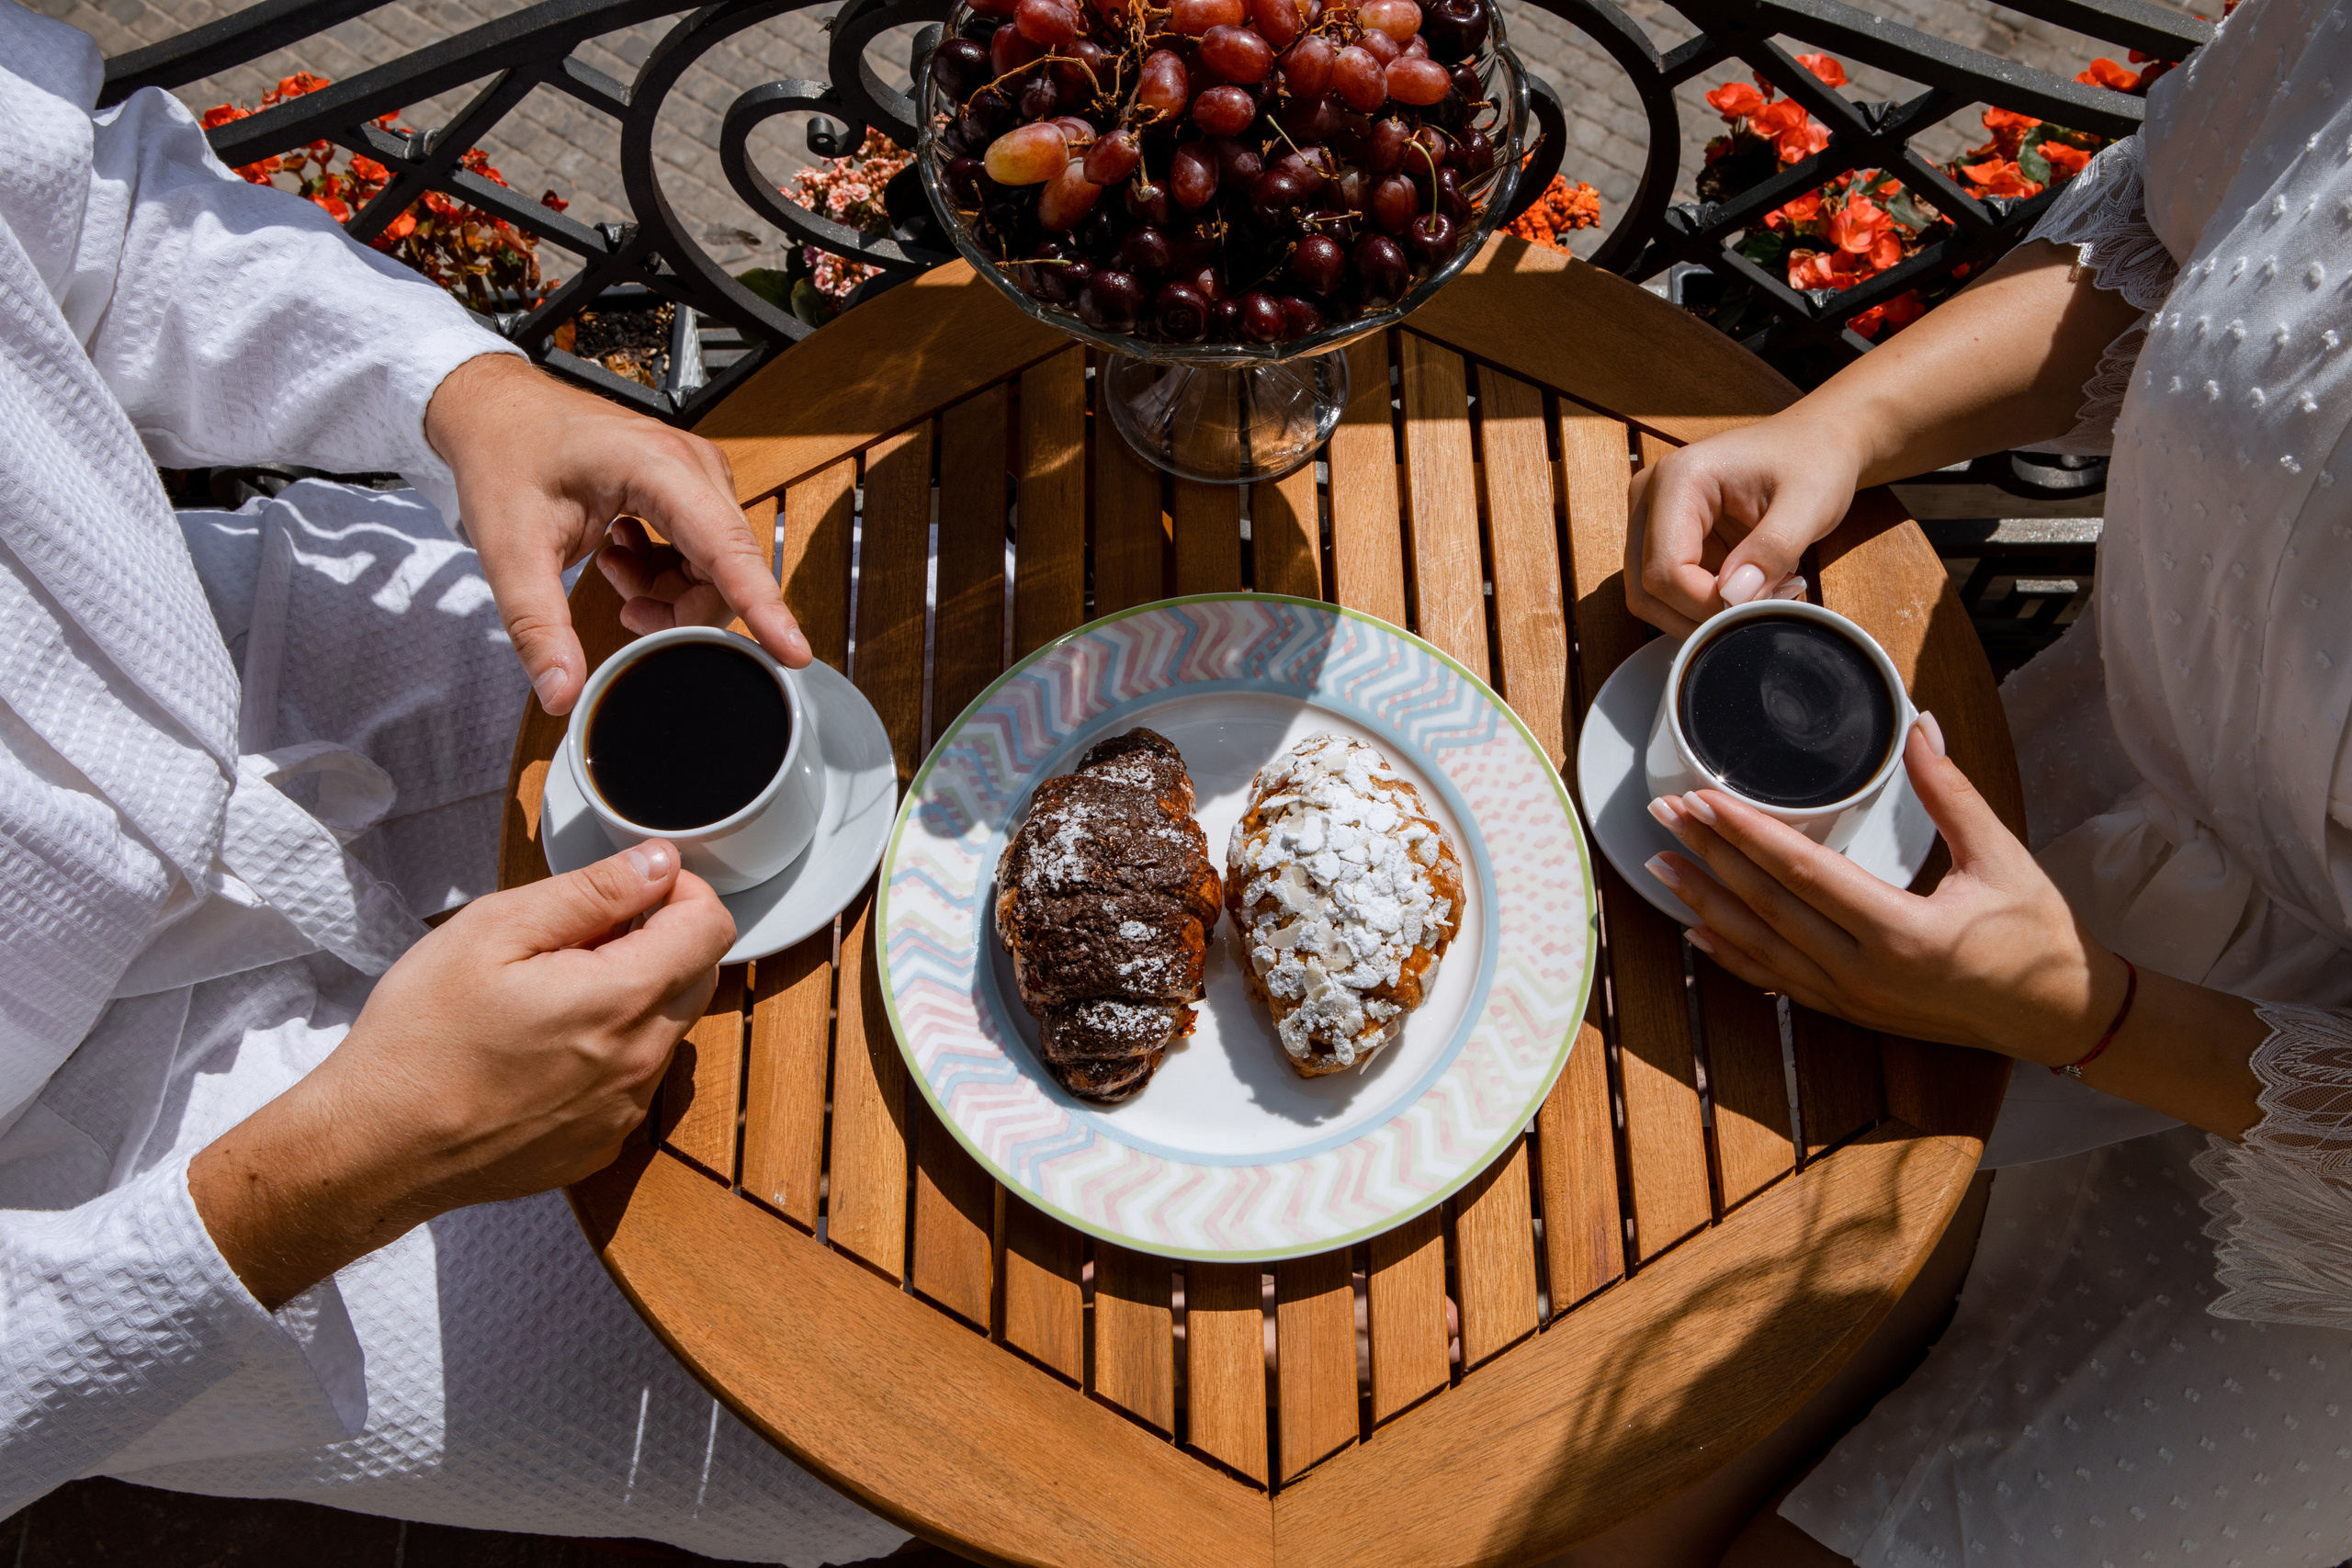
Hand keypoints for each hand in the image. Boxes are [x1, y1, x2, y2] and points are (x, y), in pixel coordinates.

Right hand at [190, 842, 733, 1308]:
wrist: (376, 1148)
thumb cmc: (421, 1037)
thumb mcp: (495, 930)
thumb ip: (593, 891)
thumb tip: (658, 865)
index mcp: (622, 1001)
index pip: (712, 928)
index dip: (681, 893)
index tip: (637, 889)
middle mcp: (641, 1063)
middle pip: (698, 977)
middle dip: (659, 942)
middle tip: (582, 937)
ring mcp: (624, 1111)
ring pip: (667, 1029)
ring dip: (633, 998)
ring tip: (552, 996)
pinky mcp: (602, 1144)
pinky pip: (634, 1081)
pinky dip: (610, 1051)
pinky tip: (545, 1049)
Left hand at [423, 353, 810, 714]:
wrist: (496, 411)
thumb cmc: (505, 453)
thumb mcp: (509, 547)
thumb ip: (537, 625)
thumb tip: (561, 692)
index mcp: (658, 467)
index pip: (728, 550)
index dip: (763, 608)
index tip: (792, 652)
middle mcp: (694, 468)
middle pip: (726, 572)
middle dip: (681, 610)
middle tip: (625, 610)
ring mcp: (698, 478)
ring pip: (716, 570)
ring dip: (668, 593)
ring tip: (612, 571)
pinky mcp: (691, 489)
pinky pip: (703, 556)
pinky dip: (665, 575)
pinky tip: (623, 556)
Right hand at [1625, 412, 1866, 635]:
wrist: (1817, 439)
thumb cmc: (1814, 459)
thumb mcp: (1810, 503)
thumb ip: (1774, 548)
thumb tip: (1733, 596)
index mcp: (1678, 479)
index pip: (1665, 569)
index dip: (1706, 603)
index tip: (1759, 604)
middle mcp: (1649, 497)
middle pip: (1647, 588)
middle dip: (1701, 613)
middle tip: (1762, 604)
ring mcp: (1651, 517)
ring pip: (1650, 595)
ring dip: (1700, 613)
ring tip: (1758, 595)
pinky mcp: (1664, 535)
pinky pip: (1667, 589)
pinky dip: (1702, 603)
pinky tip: (1747, 587)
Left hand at [1640, 716, 2127, 1065]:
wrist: (2061, 1017)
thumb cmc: (2039, 937)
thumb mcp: (2001, 856)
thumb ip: (1950, 792)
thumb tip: (1919, 726)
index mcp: (1903, 933)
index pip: (1804, 872)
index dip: (1747, 833)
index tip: (1702, 800)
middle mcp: (1866, 974)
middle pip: (1767, 906)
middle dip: (1709, 857)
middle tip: (1661, 816)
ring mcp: (1854, 1000)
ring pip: (1761, 947)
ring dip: (1705, 904)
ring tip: (1658, 867)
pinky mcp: (1852, 1012)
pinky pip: (1778, 982)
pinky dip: (1733, 956)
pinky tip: (1698, 934)